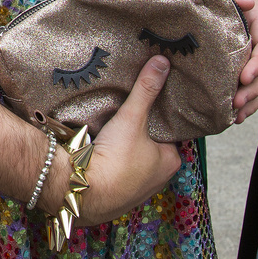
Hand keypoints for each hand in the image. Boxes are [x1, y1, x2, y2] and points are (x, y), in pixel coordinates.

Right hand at [77, 56, 181, 224]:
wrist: (85, 191)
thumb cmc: (116, 159)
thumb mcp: (132, 118)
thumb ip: (146, 89)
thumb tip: (162, 62)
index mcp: (171, 161)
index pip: (169, 133)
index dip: (157, 119)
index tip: (146, 106)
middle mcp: (159, 179)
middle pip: (151, 146)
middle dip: (140, 135)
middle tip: (126, 116)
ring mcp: (138, 190)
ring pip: (134, 161)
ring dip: (125, 150)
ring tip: (112, 131)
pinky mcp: (118, 196)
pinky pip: (118, 173)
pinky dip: (112, 163)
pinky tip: (101, 151)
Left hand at [182, 0, 257, 121]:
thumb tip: (246, 3)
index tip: (243, 77)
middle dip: (254, 88)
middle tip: (236, 104)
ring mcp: (249, 46)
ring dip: (252, 98)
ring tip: (236, 114)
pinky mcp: (238, 55)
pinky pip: (248, 80)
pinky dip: (245, 96)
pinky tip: (233, 112)